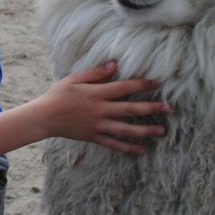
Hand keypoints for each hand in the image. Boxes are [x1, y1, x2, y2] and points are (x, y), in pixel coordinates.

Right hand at [36, 61, 169, 153]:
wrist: (44, 117)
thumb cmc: (58, 95)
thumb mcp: (74, 78)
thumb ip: (95, 72)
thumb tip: (115, 64)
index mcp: (96, 94)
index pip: (124, 88)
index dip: (142, 84)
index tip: (158, 81)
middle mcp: (100, 110)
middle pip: (130, 109)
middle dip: (151, 108)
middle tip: (169, 108)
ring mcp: (98, 125)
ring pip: (126, 129)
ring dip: (146, 130)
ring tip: (162, 131)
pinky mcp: (94, 137)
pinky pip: (114, 144)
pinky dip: (128, 148)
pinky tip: (141, 150)